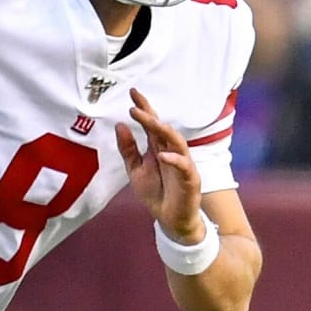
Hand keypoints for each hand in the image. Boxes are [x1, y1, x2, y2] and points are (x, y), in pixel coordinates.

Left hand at [114, 88, 203, 241]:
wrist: (169, 219)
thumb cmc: (155, 192)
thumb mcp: (135, 169)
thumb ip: (128, 149)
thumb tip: (120, 125)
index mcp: (157, 147)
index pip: (151, 123)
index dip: (144, 107)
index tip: (132, 92)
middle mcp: (171, 151)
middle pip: (162, 128)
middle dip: (150, 115)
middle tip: (135, 105)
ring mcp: (182, 163)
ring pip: (176, 142)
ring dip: (163, 131)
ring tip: (149, 120)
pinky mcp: (190, 178)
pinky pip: (184, 166)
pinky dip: (174, 159)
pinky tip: (162, 154)